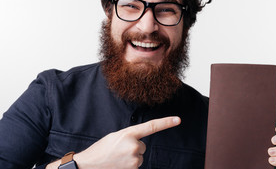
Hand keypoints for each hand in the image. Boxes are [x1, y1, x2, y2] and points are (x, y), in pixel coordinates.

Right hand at [46, 116, 180, 168]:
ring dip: (131, 157)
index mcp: (129, 133)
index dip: (166, 122)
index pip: (152, 126)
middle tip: (118, 150)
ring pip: (139, 156)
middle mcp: (134, 145)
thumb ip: (130, 136)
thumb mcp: (116, 136)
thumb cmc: (101, 149)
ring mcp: (134, 158)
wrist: (88, 165)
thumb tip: (140, 142)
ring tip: (116, 157)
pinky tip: (118, 164)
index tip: (178, 120)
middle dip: (134, 148)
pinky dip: (129, 164)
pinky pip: (136, 164)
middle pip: (143, 146)